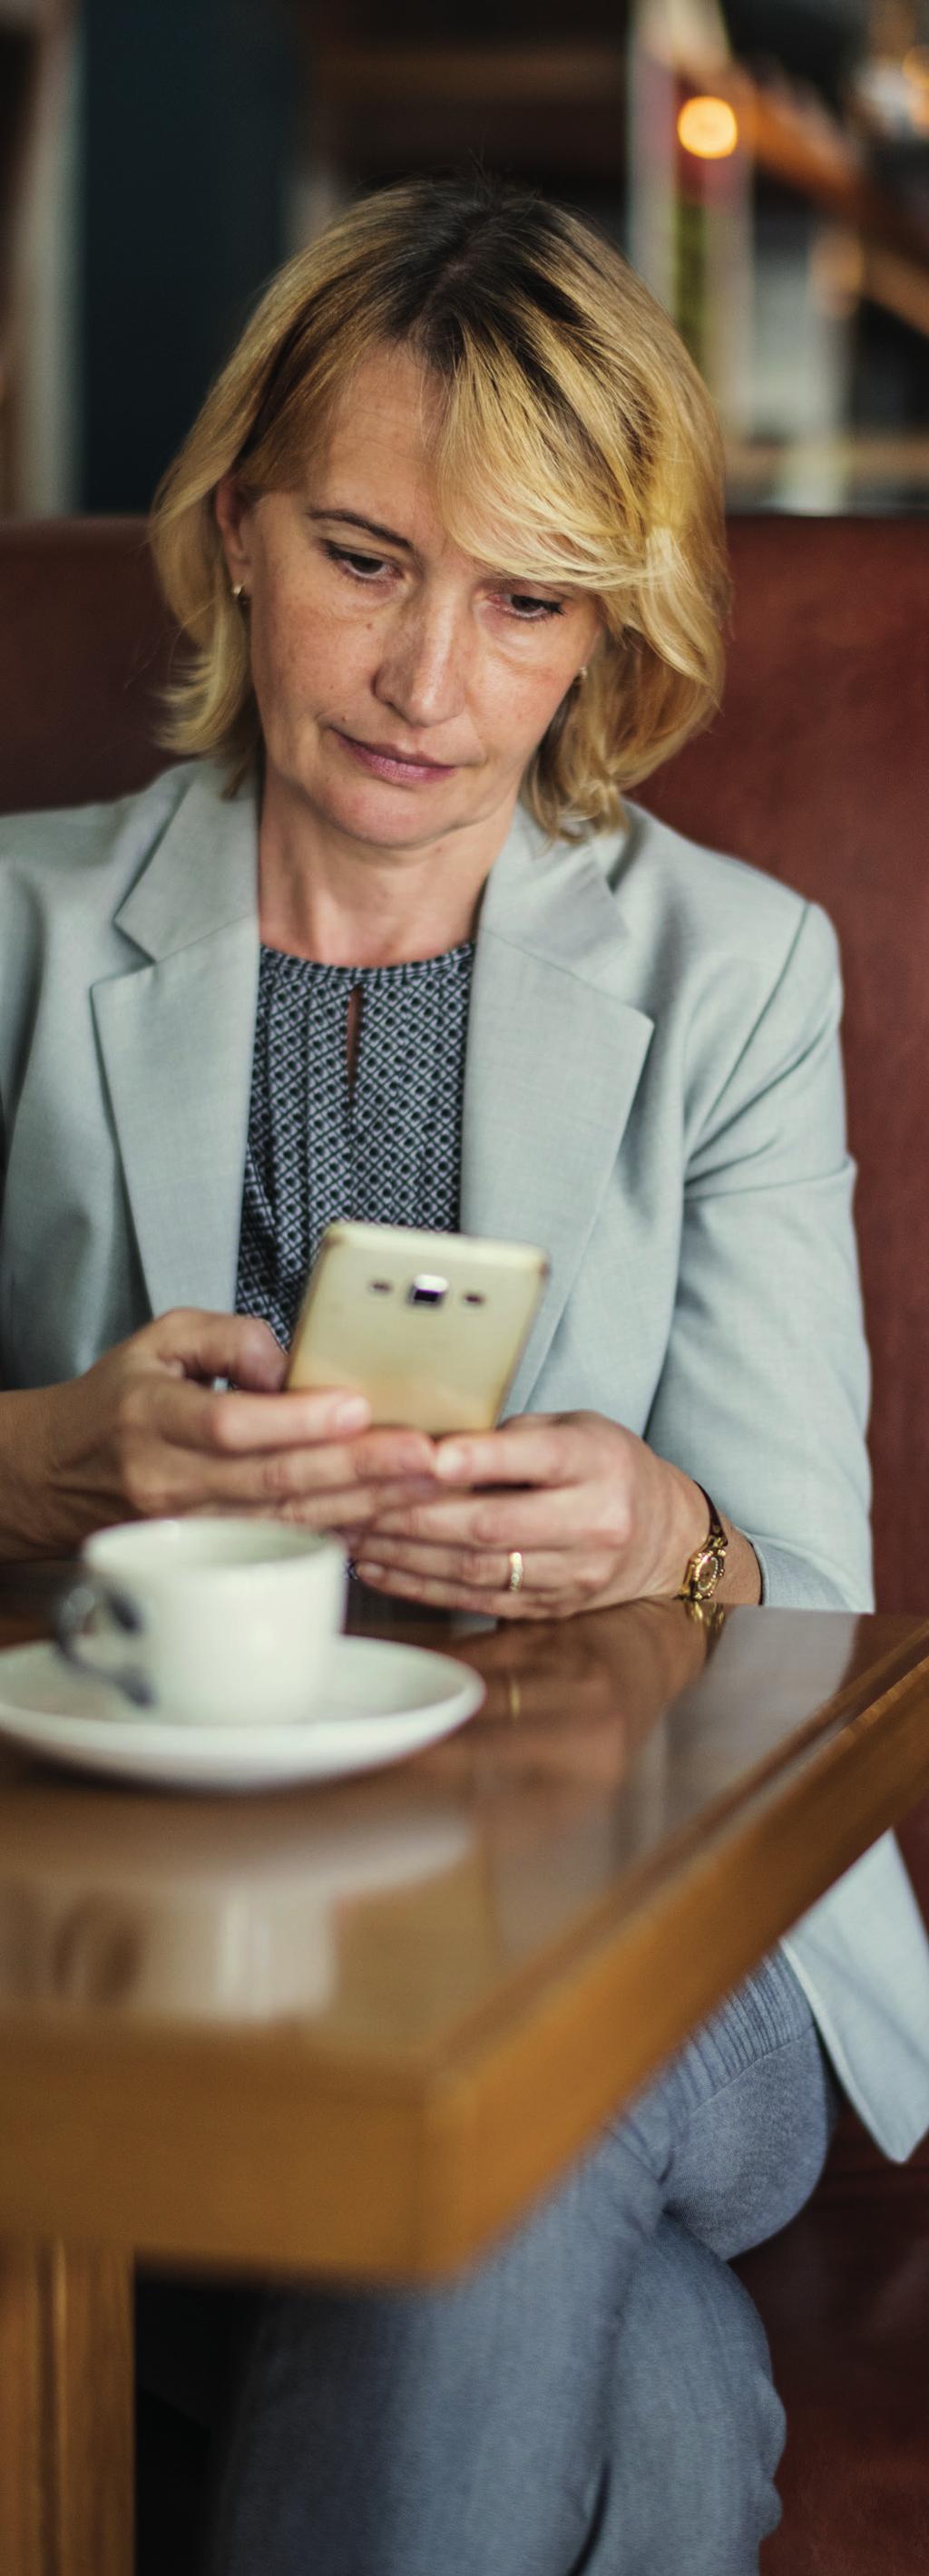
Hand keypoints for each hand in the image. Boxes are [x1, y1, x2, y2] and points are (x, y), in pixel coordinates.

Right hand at [4, 1310, 439, 1555]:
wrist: (56, 1475)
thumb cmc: (117, 1403)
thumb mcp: (158, 1339)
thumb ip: (226, 1337)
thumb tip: (289, 1365)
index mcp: (152, 1417)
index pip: (229, 1425)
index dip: (296, 1421)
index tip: (354, 1406)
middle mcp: (169, 1481)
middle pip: (273, 1481)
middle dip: (358, 1468)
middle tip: (423, 1454)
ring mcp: (190, 1528)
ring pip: (287, 1520)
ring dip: (364, 1504)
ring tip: (426, 1483)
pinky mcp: (211, 1553)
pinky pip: (284, 1542)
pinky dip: (340, 1530)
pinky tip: (388, 1515)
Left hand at [348, 1410, 713, 1619]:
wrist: (663, 1539)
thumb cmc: (604, 1468)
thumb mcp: (575, 1430)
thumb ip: (511, 1436)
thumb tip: (426, 1445)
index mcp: (599, 1462)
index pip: (538, 1459)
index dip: (482, 1459)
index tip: (431, 1456)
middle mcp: (595, 1522)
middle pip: (495, 1525)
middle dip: (419, 1516)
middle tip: (360, 1502)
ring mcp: (575, 1574)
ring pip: (479, 1569)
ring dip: (408, 1555)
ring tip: (355, 1535)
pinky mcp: (552, 1609)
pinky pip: (476, 1601)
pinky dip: (422, 1586)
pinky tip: (380, 1569)